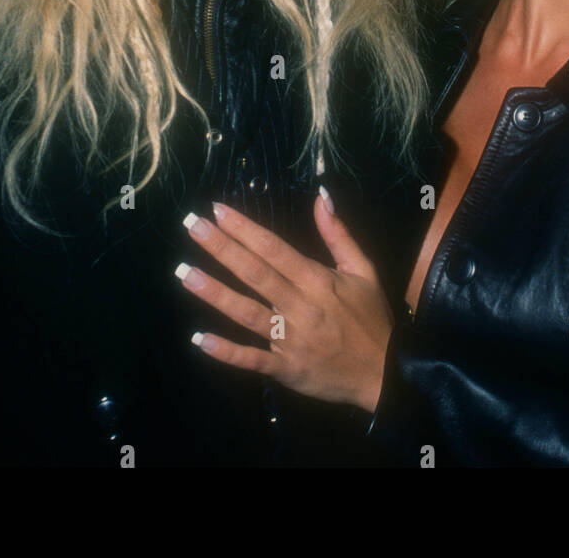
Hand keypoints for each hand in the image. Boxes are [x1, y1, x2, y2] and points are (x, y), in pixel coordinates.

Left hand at [177, 188, 392, 412]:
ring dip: (215, 293)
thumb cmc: (370, 317)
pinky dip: (226, 351)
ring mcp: (290, 340)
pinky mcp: (285, 369)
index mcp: (318, 280)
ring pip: (247, 313)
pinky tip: (199, 339)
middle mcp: (300, 306)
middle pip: (255, 273)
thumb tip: (321, 195)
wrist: (384, 373)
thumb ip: (338, 234)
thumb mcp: (363, 270)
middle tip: (192, 226)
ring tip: (184, 273)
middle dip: (222, 248)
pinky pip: (251, 360)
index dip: (245, 229)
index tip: (218, 210)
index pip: (274, 249)